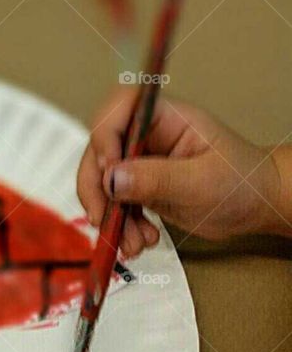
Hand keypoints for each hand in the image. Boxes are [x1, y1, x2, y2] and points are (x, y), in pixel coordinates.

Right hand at [76, 91, 286, 256]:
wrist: (255, 207)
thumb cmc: (242, 183)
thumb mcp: (201, 182)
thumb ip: (156, 178)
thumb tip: (111, 179)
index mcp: (167, 117)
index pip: (121, 109)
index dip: (106, 135)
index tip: (110, 171)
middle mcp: (149, 135)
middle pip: (101, 148)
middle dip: (97, 186)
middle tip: (102, 217)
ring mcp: (142, 161)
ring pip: (103, 181)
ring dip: (109, 214)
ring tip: (132, 242)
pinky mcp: (140, 186)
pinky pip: (115, 203)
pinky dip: (121, 226)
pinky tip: (140, 241)